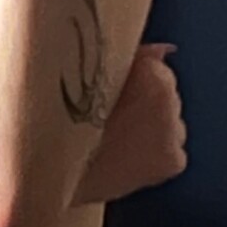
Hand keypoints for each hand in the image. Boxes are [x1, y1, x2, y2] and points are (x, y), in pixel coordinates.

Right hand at [70, 43, 186, 206]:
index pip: (153, 66)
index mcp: (150, 76)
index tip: (107, 93)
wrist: (51, 174)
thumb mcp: (87, 79)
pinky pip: (170, 149)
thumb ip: (128, 59)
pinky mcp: (173, 161)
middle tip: (107, 118)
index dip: (131, 79)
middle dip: (143, 102)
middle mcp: (170, 104)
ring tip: (113, 139)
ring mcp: (174, 135)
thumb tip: (162, 51)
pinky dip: (153, 153)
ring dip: (150, 127)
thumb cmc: (60, 121)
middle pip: (163, 93)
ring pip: (168, 121)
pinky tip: (124, 157)